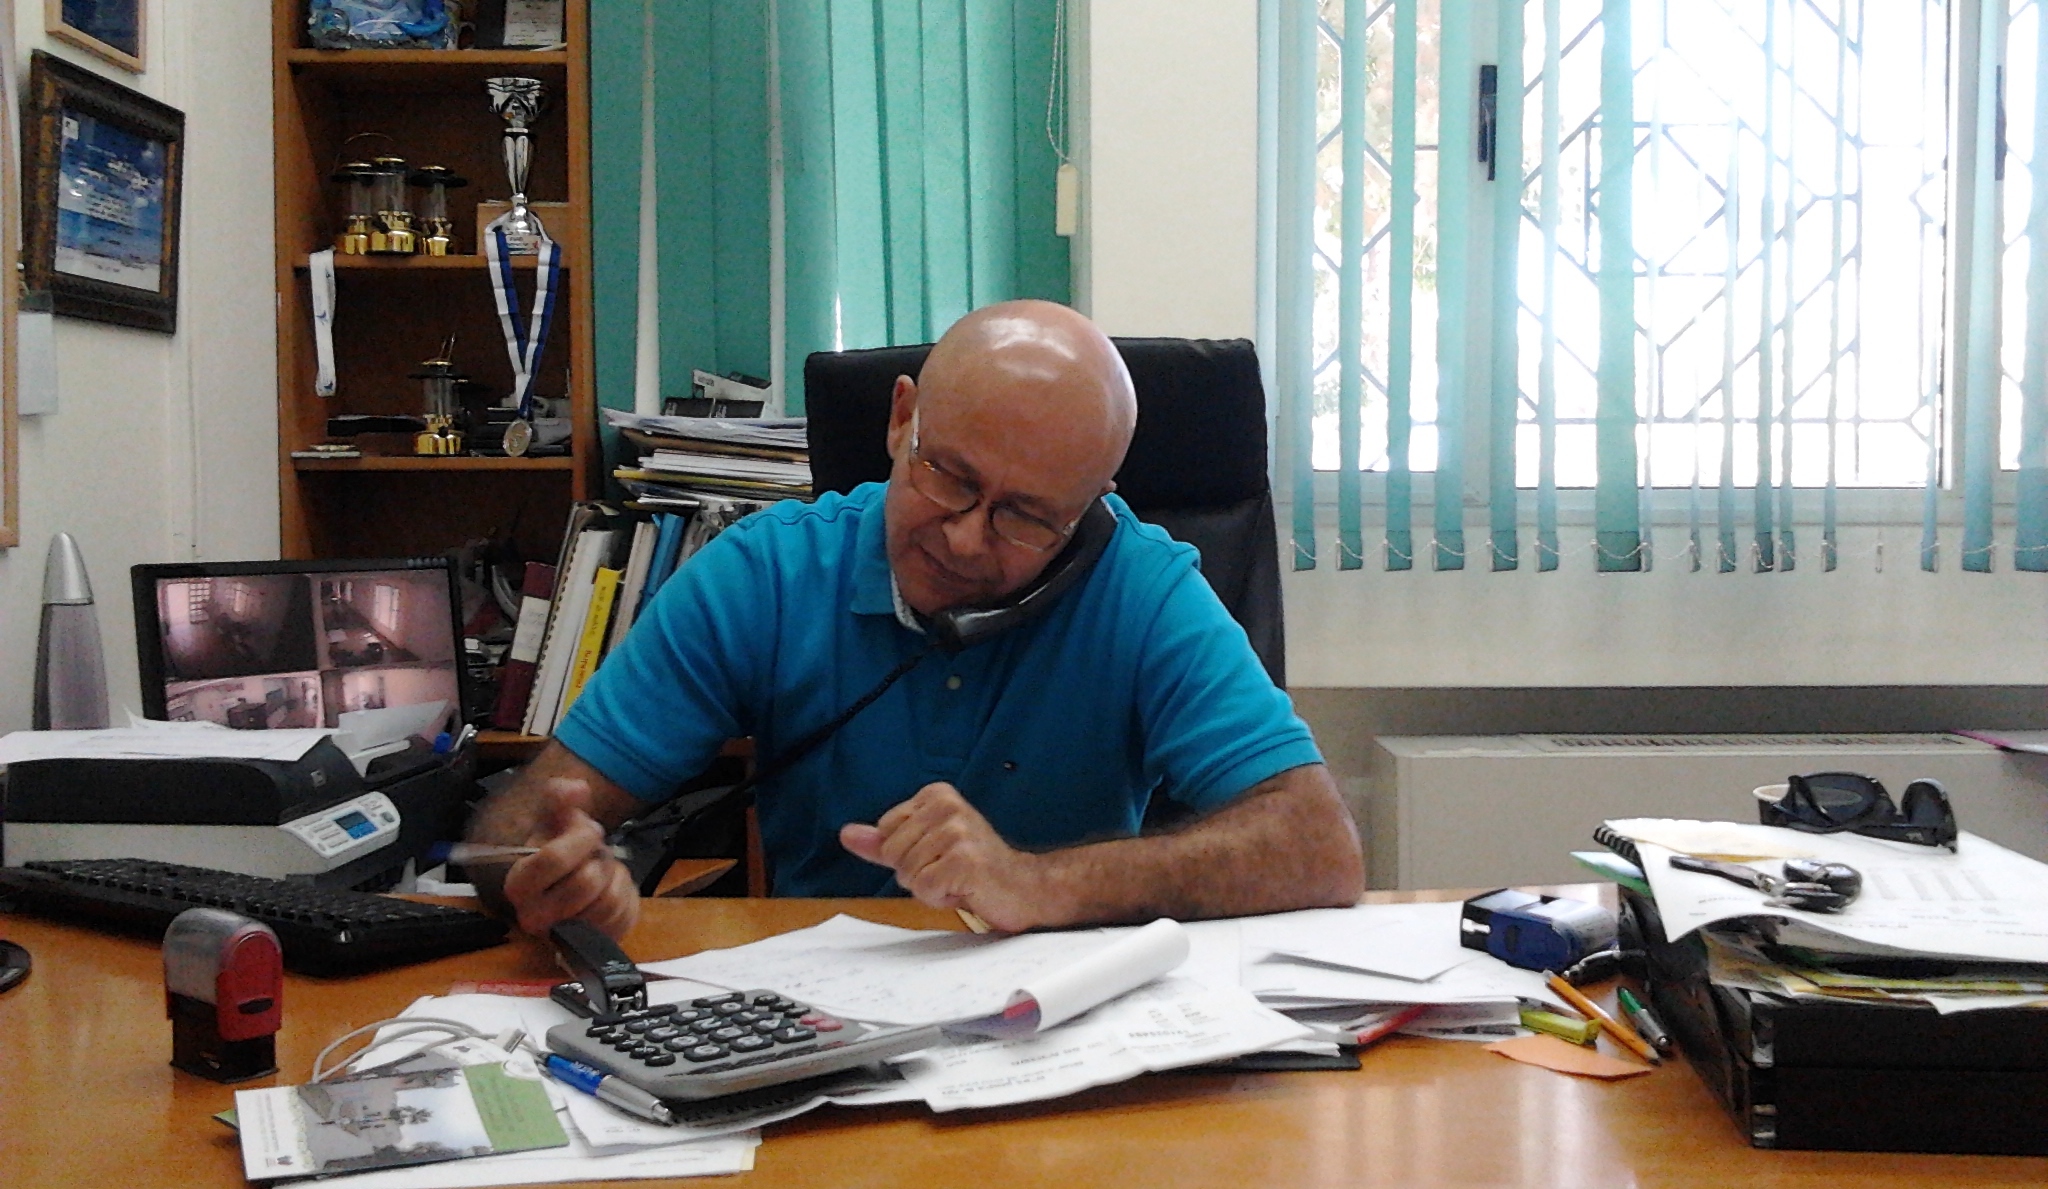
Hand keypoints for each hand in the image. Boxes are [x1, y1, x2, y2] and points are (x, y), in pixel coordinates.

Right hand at [498, 778, 639, 939]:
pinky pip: (624, 916)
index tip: (589, 830)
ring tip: (600, 872)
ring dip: (613, 877)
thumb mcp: (555, 820)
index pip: (554, 860)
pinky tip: (611, 888)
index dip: (580, 838)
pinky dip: (626, 894)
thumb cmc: (559, 848)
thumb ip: (560, 798)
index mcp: (518, 884)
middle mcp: (535, 917)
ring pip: (608, 901)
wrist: (571, 879)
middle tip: (593, 856)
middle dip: (598, 860)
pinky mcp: (594, 942)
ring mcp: (566, 934)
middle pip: (586, 882)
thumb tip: (575, 788)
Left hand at [840, 783, 1054, 931]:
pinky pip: (924, 888)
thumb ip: (884, 842)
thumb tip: (847, 834)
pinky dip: (941, 898)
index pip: (886, 831)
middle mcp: (948, 806)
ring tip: (958, 879)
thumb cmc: (973, 868)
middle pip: (893, 853)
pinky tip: (964, 889)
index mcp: (936, 795)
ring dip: (930, 887)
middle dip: (916, 872)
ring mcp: (958, 832)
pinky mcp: (964, 860)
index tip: (938, 855)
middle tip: (950, 870)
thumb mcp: (923, 849)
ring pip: (908, 873)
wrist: (1023, 888)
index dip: (905, 854)